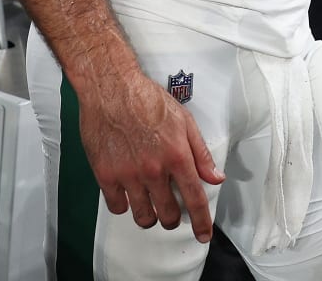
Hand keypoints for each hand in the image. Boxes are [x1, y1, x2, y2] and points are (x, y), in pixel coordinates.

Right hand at [77, 68, 224, 239]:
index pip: (195, 199)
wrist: (111, 87)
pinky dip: (124, 204)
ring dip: (150, 216)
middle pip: (168, 214)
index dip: (201, 222)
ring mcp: (128, 174)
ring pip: (143, 216)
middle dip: (172, 218)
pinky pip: (117, 206)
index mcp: (177, 156)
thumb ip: (201, 153)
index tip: (203, 234)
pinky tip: (127, 193)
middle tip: (170, 210)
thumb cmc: (146, 99)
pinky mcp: (105, 174)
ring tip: (149, 204)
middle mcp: (154, 169)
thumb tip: (216, 177)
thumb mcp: (184, 121)